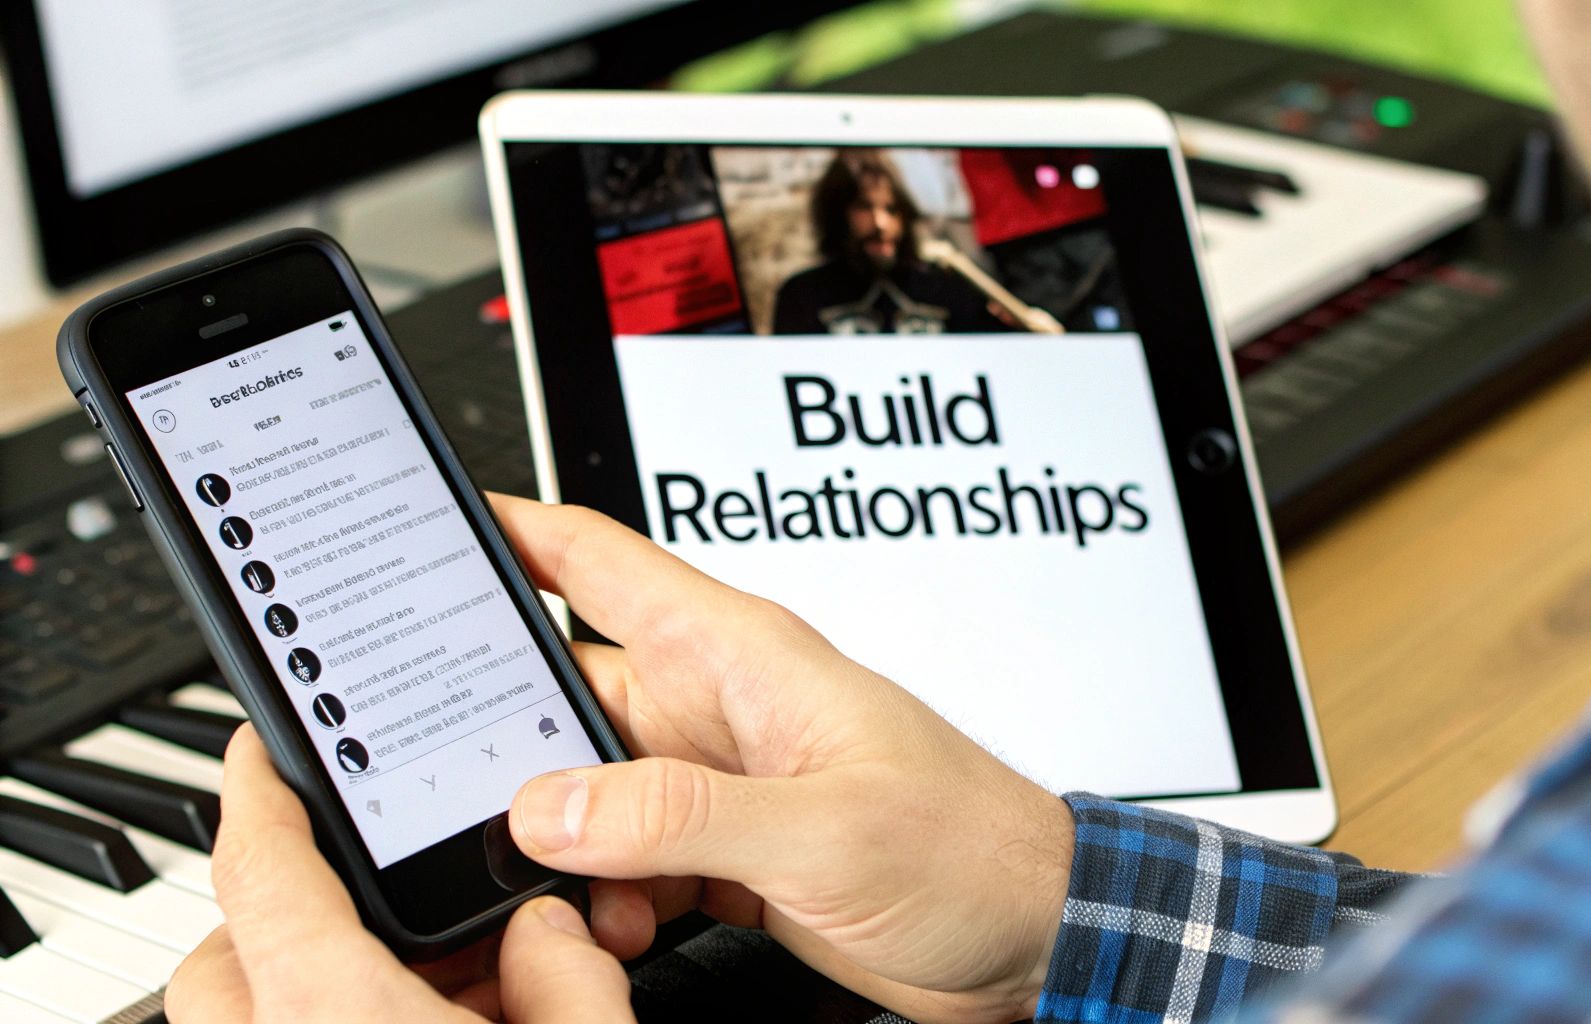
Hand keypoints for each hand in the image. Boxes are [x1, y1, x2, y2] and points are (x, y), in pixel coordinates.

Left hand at [165, 726, 632, 1022]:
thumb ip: (567, 967)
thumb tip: (546, 923)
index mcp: (331, 1013)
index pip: (259, 867)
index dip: (257, 789)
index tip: (262, 746)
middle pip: (225, 955)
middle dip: (283, 907)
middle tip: (360, 882)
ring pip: (249, 1018)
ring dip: (312, 985)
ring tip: (421, 984)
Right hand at [493, 494, 1074, 1023]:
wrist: (1033, 933)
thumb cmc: (972, 847)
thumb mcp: (824, 829)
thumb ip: (684, 813)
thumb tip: (555, 805)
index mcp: (742, 655)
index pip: (597, 561)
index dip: (506, 530)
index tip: (420, 525)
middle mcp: (717, 706)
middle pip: (564, 686)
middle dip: (504, 733)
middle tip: (447, 776)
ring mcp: (716, 778)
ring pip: (584, 784)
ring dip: (562, 836)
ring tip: (570, 882)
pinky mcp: (724, 848)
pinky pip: (623, 853)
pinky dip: (604, 890)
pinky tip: (621, 920)